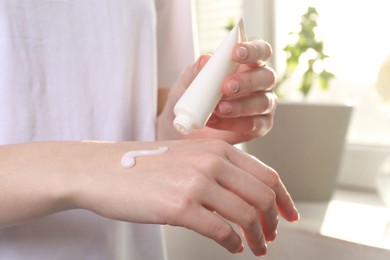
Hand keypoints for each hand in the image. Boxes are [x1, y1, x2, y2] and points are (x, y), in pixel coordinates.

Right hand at [75, 140, 298, 255]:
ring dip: (256, 237)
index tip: (289, 216)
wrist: (104, 170)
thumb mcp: (187, 157)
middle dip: (272, 221)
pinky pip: (221, 230)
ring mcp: (196, 183)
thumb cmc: (144, 166)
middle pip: (262, 195)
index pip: (266, 175)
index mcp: (216, 149)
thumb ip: (216, 170)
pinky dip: (232, 242)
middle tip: (270, 237)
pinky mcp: (180, 206)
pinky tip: (231, 246)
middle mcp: (211, 162)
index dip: (284, 199)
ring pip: (246, 215)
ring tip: (255, 248)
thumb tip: (243, 197)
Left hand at [158, 40, 276, 143]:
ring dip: (241, 106)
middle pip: (267, 77)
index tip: (236, 52)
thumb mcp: (187, 84)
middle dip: (247, 81)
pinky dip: (235, 123)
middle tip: (226, 86)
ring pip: (263, 103)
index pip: (261, 51)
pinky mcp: (260, 126)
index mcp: (249, 64)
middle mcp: (261, 83)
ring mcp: (263, 105)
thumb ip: (195, 71)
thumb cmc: (194, 98)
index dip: (253, 50)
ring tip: (218, 109)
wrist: (187, 127)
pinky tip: (217, 121)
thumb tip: (205, 60)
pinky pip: (254, 124)